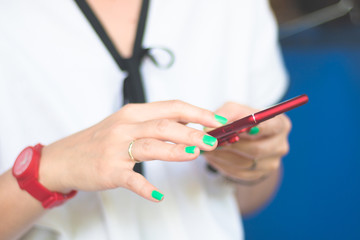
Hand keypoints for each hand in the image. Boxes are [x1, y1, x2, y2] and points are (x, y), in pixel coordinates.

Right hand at [39, 100, 223, 201]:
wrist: (64, 158)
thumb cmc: (101, 140)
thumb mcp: (126, 124)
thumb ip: (154, 124)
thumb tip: (189, 127)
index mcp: (134, 113)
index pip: (172, 107)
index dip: (197, 113)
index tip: (217, 121)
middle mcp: (126, 127)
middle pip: (165, 125)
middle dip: (193, 132)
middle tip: (213, 142)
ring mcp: (116, 149)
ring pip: (152, 146)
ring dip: (177, 151)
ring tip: (196, 155)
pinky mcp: (109, 170)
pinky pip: (131, 179)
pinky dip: (145, 188)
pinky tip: (158, 195)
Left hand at [204, 102, 290, 181]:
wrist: (247, 139)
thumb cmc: (242, 119)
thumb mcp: (235, 110)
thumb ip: (226, 114)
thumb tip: (211, 127)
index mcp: (280, 125)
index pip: (272, 127)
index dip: (259, 129)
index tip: (243, 128)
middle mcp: (280, 146)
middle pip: (257, 149)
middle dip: (233, 145)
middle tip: (214, 141)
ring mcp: (271, 163)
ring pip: (245, 163)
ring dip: (224, 156)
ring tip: (208, 148)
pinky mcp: (258, 175)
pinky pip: (239, 172)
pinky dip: (223, 164)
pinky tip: (213, 157)